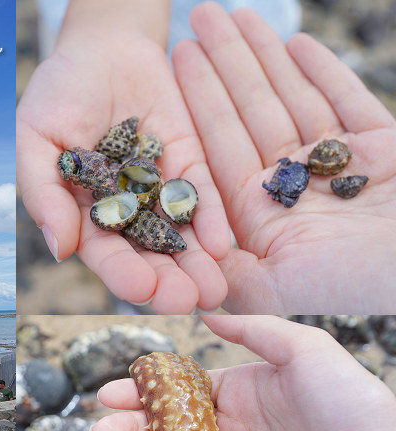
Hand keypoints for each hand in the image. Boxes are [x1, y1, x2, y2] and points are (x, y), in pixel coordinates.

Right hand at [16, 0, 230, 313]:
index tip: (142, 290)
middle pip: (147, 254)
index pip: (103, 251)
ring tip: (216, 287)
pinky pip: (203, 196)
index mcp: (82, 213)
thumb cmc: (57, 93)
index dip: (122, 273)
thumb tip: (60, 248)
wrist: (103, 46)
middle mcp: (123, 211)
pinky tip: (223, 243)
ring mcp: (159, 190)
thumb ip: (45, 193)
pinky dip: (213, 220)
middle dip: (168, 281)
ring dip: (197, 263)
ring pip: (180, 235)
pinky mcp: (191, 164)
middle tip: (189, 302)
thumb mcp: (35, 138)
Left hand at [173, 3, 395, 312]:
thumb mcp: (277, 288)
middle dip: (225, 62)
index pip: (221, 143)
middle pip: (250, 112)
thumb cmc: (359, 284)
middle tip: (198, 14)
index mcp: (261, 213)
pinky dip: (322, 72)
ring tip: (236, 12)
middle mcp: (293, 186)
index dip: (200, 97)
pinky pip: (346, 101)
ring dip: (264, 55)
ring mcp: (337, 164)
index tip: (177, 55)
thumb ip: (223, 276)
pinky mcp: (381, 148)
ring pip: (292, 97)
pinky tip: (294, 41)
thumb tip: (171, 270)